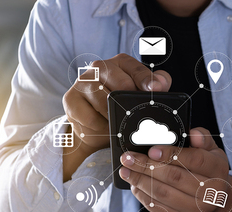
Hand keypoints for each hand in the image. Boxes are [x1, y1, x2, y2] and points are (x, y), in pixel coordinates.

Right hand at [61, 54, 170, 180]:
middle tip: (134, 117)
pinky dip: (100, 128)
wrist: (93, 128)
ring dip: (114, 118)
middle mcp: (99, 67)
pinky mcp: (70, 99)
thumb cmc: (119, 108)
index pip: (135, 68)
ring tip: (116, 124)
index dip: (146, 79)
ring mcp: (82, 81)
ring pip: (104, 102)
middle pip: (121, 84)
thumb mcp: (139, 96)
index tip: (155, 89)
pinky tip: (102, 128)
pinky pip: (91, 118)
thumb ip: (156, 85)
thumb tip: (161, 83)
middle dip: (130, 104)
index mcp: (119, 63)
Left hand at [119, 128, 231, 211]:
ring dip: (139, 180)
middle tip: (129, 158)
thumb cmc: (210, 173)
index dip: (171, 154)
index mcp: (218, 171)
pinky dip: (142, 194)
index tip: (152, 150)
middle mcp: (209, 194)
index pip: (195, 160)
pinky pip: (157, 207)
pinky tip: (134, 183)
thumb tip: (193, 133)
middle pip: (174, 177)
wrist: (215, 204)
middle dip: (147, 166)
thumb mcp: (213, 152)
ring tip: (125, 170)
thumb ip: (203, 140)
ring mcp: (194, 210)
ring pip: (162, 193)